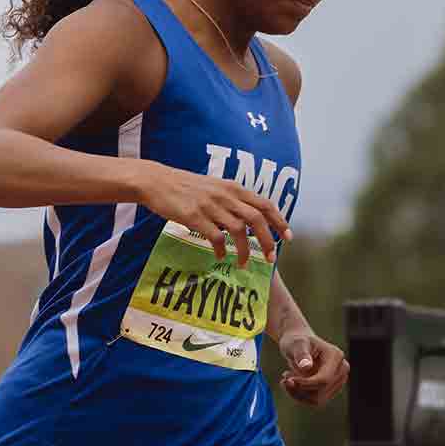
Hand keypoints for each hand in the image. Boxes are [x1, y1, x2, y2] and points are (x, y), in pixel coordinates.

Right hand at [138, 163, 291, 265]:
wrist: (156, 181)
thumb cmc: (185, 187)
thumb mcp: (214, 187)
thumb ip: (232, 199)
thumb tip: (250, 218)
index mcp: (233, 188)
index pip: (264, 204)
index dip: (279, 221)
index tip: (288, 237)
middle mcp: (225, 195)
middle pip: (256, 219)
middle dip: (267, 241)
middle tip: (271, 258)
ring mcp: (210, 205)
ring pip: (239, 230)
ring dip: (245, 250)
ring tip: (243, 264)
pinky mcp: (194, 216)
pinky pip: (215, 237)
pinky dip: (221, 250)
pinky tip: (220, 256)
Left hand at [278, 331, 348, 406]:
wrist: (299, 346)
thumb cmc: (297, 342)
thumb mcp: (295, 344)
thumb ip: (301, 354)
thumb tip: (306, 366)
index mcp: (335, 356)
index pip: (324, 379)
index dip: (305, 383)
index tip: (286, 379)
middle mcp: (342, 369)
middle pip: (321, 392)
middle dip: (300, 389)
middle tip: (285, 378)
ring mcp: (339, 381)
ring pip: (318, 400)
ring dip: (299, 393)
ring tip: (287, 379)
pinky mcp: (332, 390)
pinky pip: (316, 401)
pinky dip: (301, 396)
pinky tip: (292, 384)